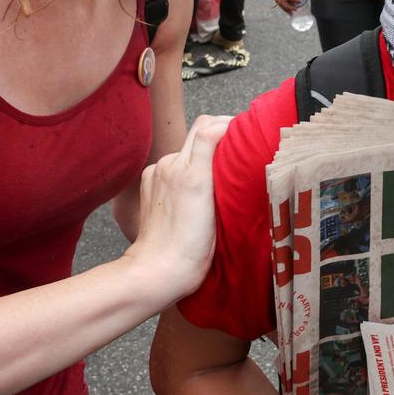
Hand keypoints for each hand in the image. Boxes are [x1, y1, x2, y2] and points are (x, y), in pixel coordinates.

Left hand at [125, 115, 226, 300]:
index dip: (229, 124)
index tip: (245, 134)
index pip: (209, 126)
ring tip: (218, 174)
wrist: (159, 270)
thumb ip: (217, 164)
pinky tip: (194, 189)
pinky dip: (185, 168)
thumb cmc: (192, 248)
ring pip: (185, 150)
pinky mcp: (148, 183)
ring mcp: (156, 174)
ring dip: (202, 154)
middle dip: (219, 134)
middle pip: (198, 132)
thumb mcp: (217, 207)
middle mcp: (169, 166)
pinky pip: (170, 165)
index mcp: (190, 171)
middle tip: (237, 147)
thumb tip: (227, 134)